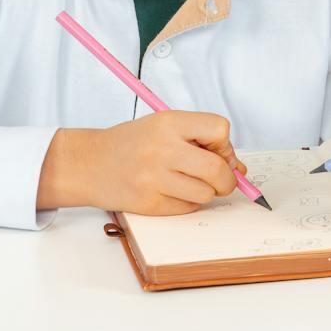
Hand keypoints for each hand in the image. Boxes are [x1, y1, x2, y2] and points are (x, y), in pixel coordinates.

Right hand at [37, 110, 246, 214]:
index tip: (215, 148)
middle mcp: (162, 149)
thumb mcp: (165, 127)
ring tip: (188, 181)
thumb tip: (240, 169)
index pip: (219, 129)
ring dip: (206, 191)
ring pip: (206, 193)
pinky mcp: (149, 204)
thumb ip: (202, 141)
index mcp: (168, 123)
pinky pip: (188, 208)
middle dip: (227, 178)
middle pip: (218, 169)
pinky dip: (189, 202)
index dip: (224, 143)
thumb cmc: (133, 143)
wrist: (89, 164)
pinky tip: (173, 191)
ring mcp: (155, 179)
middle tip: (220, 178)